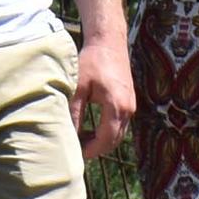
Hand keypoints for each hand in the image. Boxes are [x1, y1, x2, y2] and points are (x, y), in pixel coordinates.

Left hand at [72, 28, 135, 162]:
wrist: (109, 43)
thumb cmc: (91, 61)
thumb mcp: (78, 87)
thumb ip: (74, 111)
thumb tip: (67, 134)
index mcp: (116, 106)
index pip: (106, 139)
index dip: (91, 150)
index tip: (76, 155)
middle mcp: (128, 109)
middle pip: (114, 140)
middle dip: (96, 149)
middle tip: (76, 152)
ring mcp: (131, 106)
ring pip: (118, 133)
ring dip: (101, 141)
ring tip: (79, 142)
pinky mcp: (129, 102)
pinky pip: (119, 124)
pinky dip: (106, 132)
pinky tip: (89, 130)